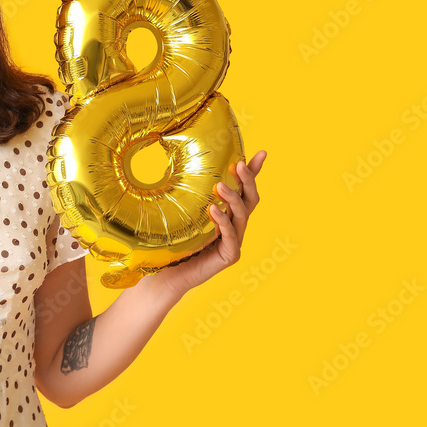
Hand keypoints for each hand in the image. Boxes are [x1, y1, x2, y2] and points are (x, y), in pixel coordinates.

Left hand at [142, 149, 266, 299]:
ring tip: (220, 186)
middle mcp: (234, 226)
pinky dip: (223, 222)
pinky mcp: (229, 256)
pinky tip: (213, 210)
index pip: (244, 189)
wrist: (165, 274)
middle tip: (237, 165)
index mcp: (227, 214)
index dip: (253, 172)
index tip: (260, 153)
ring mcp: (234, 242)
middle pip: (250, 199)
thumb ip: (186, 193)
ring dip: (233, 198)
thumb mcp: (180, 212)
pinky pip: (230, 236)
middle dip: (248, 180)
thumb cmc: (172, 242)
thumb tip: (177, 162)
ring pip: (242, 215)